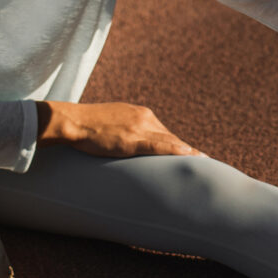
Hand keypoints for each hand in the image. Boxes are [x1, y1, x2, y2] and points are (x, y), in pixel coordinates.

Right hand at [36, 100, 200, 157]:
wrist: (72, 121)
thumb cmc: (85, 124)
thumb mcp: (111, 123)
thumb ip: (124, 131)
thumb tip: (126, 143)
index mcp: (140, 113)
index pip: (164, 132)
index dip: (177, 145)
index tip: (190, 155)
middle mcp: (144, 118)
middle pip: (171, 137)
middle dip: (187, 150)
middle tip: (205, 162)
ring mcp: (140, 127)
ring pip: (170, 141)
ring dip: (188, 153)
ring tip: (204, 164)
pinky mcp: (133, 139)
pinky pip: (160, 145)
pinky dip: (177, 151)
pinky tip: (190, 156)